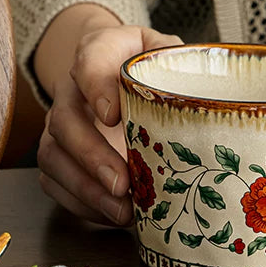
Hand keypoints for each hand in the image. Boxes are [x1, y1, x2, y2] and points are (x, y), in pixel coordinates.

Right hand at [38, 22, 182, 224]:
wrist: (120, 72)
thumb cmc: (153, 67)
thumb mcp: (172, 55)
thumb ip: (185, 69)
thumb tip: (214, 104)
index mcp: (102, 52)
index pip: (90, 60)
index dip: (96, 87)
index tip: (113, 115)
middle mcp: (72, 88)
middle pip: (65, 118)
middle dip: (90, 155)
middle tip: (122, 183)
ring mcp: (60, 122)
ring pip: (52, 154)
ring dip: (85, 188)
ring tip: (122, 211)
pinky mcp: (58, 153)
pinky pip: (53, 181)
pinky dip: (80, 203)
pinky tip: (112, 215)